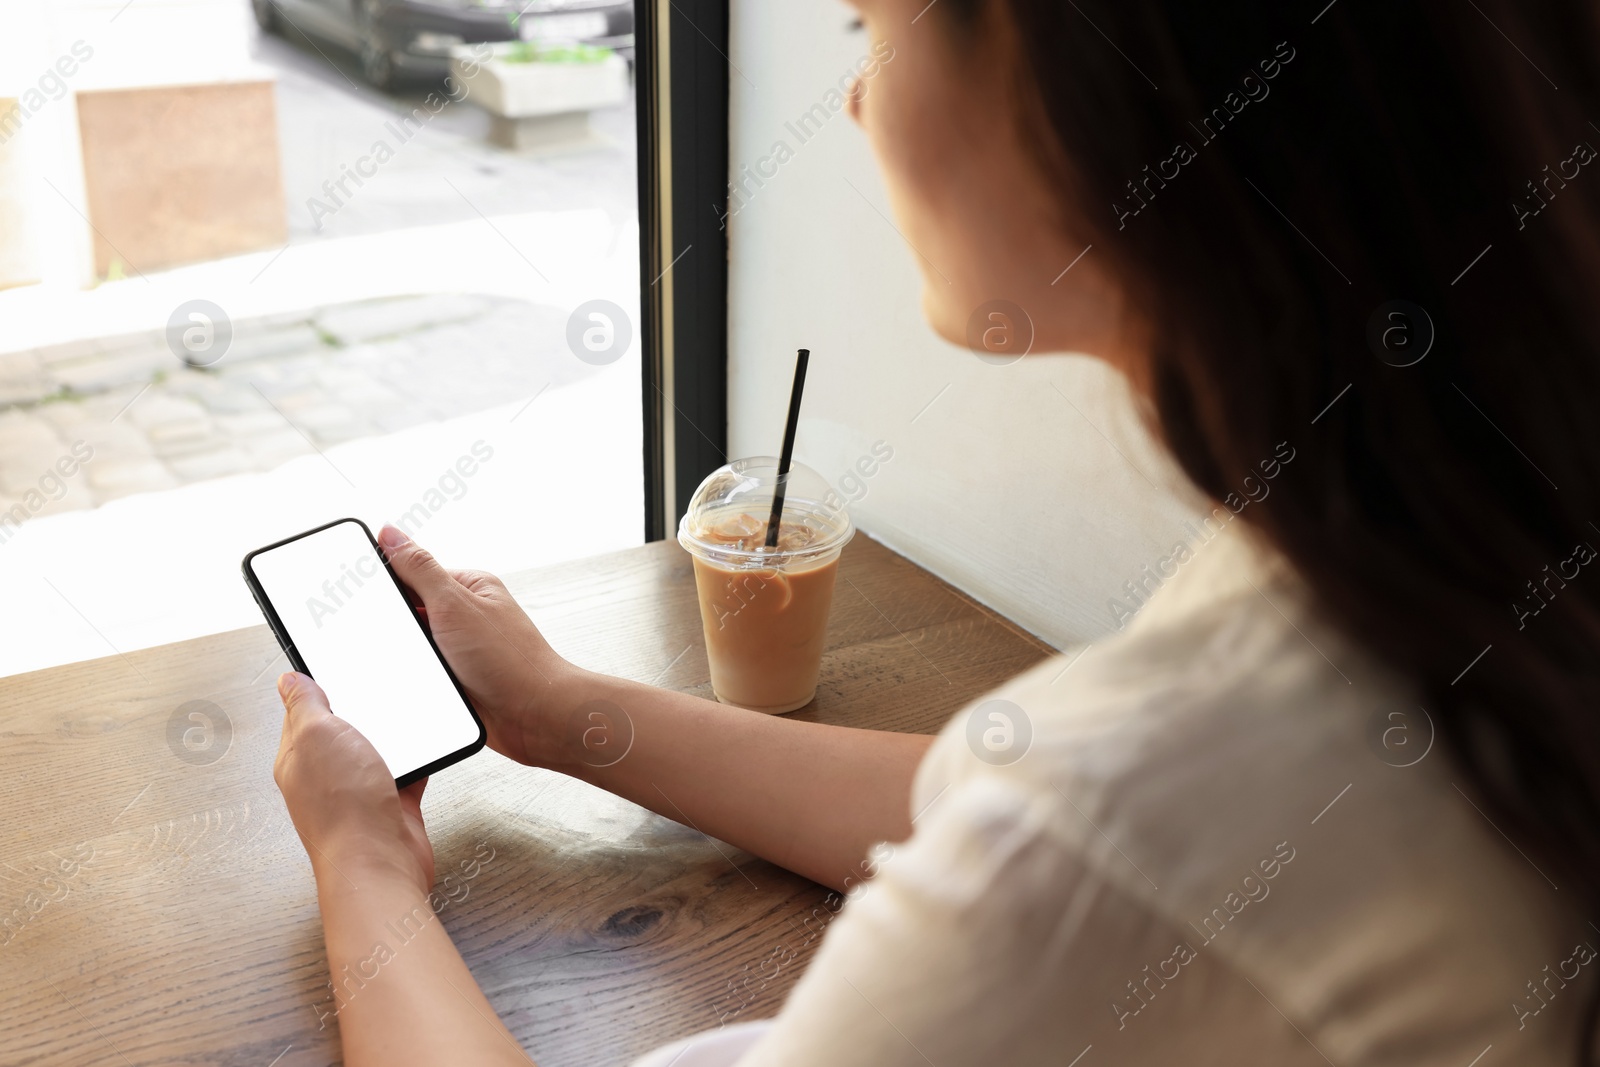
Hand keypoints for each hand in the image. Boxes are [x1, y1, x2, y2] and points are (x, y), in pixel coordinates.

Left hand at [273, 672, 433, 893]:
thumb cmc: (343, 808)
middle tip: (374, 685)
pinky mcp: (392, 804)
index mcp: (299, 756)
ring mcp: (359, 791)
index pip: (302, 712)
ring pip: (376, 749)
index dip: (317, 686)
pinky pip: (406, 772)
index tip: (333, 665)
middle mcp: (326, 775)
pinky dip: (417, 759)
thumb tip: (288, 680)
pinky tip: (426, 748)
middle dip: (358, 708)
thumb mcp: (317, 735)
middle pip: (342, 729)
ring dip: (389, 733)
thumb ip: (305, 705)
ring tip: (401, 713)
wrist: (380, 863)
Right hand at [376, 524, 579, 767]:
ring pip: (411, 647)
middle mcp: (464, 616)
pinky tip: (411, 683)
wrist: (534, 716)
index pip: (413, 574)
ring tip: (415, 666)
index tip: (360, 594)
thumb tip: (392, 533)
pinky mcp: (454, 681)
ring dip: (405, 657)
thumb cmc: (509, 659)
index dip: (387, 584)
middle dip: (396, 627)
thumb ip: (419, 569)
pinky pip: (420, 674)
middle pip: (409, 613)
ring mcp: (458, 650)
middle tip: (398, 639)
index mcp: (468, 587)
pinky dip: (413, 679)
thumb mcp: (456, 604)